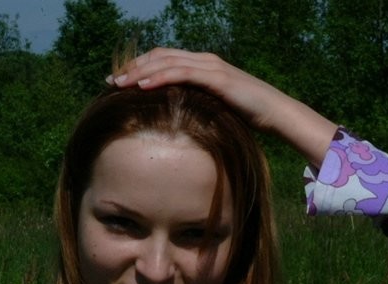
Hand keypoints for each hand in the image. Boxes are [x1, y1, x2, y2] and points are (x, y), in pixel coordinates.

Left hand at [109, 47, 337, 168]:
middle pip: (160, 56)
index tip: (120, 81)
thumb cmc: (248, 116)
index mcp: (203, 65)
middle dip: (133, 68)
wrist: (276, 113)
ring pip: (167, 62)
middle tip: (111, 82)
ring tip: (120, 84)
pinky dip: (160, 77)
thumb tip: (177, 122)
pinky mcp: (217, 77)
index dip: (140, 67)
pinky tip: (143, 87)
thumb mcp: (216, 110)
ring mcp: (210, 66)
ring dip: (140, 72)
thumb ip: (198, 107)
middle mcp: (204, 60)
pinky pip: (182, 73)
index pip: (164, 59)